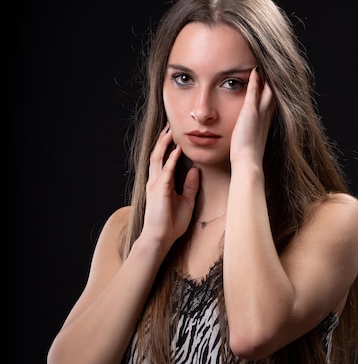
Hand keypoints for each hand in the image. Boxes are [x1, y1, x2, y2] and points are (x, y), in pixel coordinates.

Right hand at [142, 125, 199, 243]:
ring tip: (170, 131)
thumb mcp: (186, 202)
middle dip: (163, 139)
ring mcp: (156, 185)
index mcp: (161, 183)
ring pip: (158, 158)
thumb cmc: (171, 224)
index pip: (163, 160)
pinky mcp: (159, 190)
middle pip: (157, 154)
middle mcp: (156, 181)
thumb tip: (195, 170)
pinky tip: (177, 149)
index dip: (167, 146)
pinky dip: (171, 159)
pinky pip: (165, 170)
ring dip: (164, 144)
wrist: (160, 238)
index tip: (174, 134)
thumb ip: (190, 186)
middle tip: (169, 125)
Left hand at [230, 67, 274, 164]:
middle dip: (275, 80)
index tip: (273, 79)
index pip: (271, 101)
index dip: (273, 90)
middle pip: (273, 93)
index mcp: (266, 122)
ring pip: (267, 90)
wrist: (248, 163)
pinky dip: (255, 81)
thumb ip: (251, 134)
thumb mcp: (251, 142)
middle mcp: (266, 116)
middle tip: (276, 66)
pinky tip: (254, 70)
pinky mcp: (251, 113)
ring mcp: (260, 114)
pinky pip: (254, 92)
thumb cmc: (247, 156)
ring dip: (268, 77)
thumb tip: (249, 134)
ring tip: (267, 62)